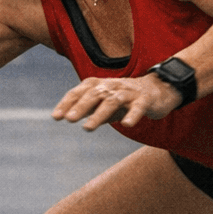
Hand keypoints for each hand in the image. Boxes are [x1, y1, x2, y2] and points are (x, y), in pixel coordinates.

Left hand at [52, 75, 182, 130]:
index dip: (67, 103)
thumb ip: (89, 109)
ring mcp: (128, 92)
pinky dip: (132, 115)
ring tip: (88, 128)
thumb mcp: (105, 104)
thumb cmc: (126, 98)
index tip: (55, 116)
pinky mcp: (144, 100)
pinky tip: (126, 125)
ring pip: (112, 101)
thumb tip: (69, 116)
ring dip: (99, 114)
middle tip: (69, 119)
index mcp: (99, 85)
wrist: (157, 89)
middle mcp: (111, 86)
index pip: (79, 92)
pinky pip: (138, 107)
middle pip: (94, 94)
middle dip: (80, 106)